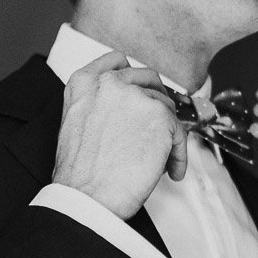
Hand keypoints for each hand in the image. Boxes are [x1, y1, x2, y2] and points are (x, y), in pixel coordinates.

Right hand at [52, 51, 188, 218]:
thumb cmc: (81, 172)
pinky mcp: (160, 115)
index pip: (116, 61)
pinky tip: (169, 169)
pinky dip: (178, 153)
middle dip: (157, 104)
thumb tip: (129, 108)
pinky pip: (180, 131)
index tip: (142, 91)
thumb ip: (100, 104)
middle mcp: (109, 82)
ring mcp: (136, 96)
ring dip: (167, 134)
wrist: (87, 197)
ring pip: (167, 108)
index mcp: (84, 82)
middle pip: (149, 80)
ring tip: (159, 160)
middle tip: (159, 128)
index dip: (134, 78)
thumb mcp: (77, 123)